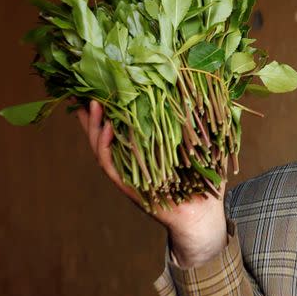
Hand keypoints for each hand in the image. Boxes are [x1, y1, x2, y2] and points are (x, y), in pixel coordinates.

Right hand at [76, 99, 227, 266]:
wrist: (204, 214)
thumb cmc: (206, 180)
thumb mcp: (206, 146)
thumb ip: (203, 123)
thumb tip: (209, 91)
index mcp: (148, 148)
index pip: (125, 122)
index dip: (114, 103)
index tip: (107, 81)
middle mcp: (133, 159)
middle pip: (105, 131)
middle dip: (95, 110)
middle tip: (88, 87)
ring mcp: (128, 173)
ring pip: (102, 147)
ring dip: (95, 125)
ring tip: (93, 103)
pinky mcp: (129, 187)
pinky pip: (111, 166)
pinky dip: (106, 147)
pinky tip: (108, 128)